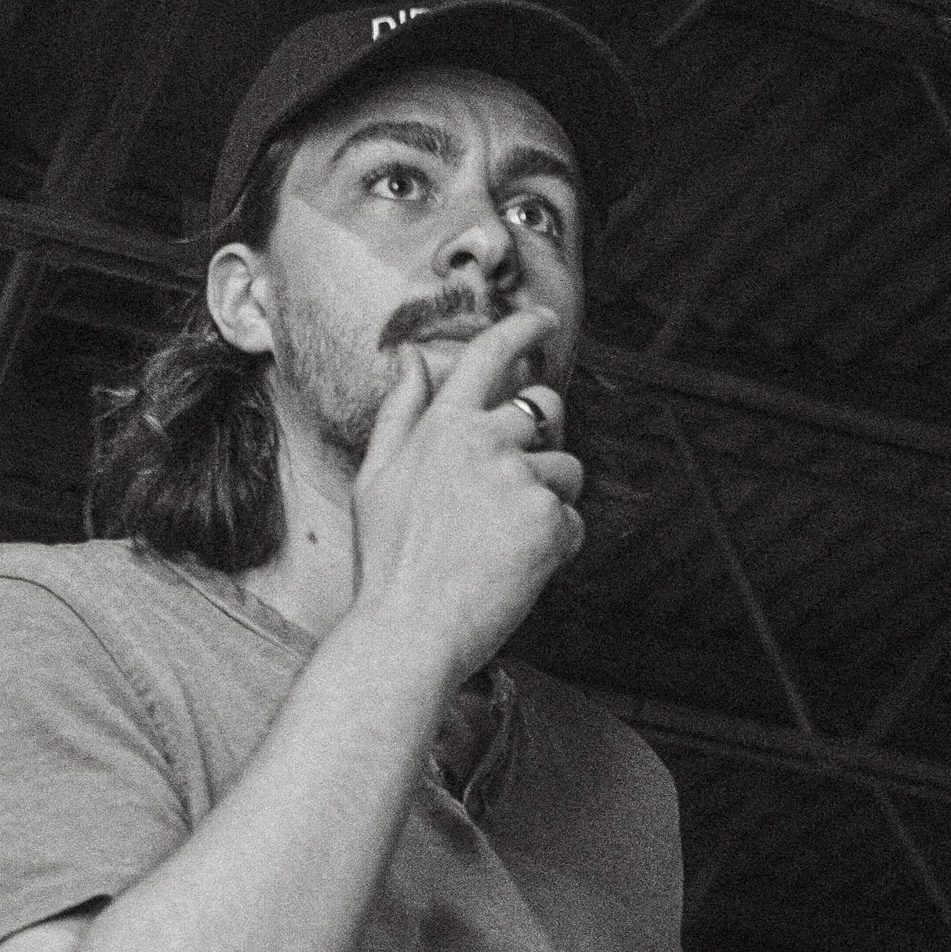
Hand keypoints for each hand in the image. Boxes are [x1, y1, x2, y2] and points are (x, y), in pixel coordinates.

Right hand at [347, 306, 584, 681]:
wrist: (408, 630)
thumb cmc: (386, 563)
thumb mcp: (376, 478)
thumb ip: (400, 414)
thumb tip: (410, 358)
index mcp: (443, 425)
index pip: (490, 355)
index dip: (523, 329)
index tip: (545, 320)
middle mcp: (485, 441)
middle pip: (547, 408)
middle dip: (546, 435)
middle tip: (522, 480)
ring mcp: (520, 480)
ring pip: (567, 471)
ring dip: (549, 501)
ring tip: (505, 544)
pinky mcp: (549, 522)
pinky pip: (574, 522)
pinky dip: (556, 548)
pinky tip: (517, 571)